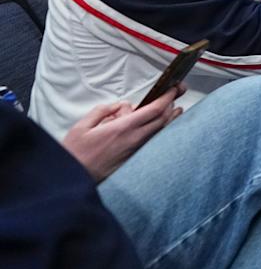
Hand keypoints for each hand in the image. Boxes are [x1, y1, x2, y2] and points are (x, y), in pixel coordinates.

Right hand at [61, 86, 184, 182]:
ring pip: (160, 131)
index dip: (167, 97)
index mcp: (123, 128)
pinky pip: (152, 141)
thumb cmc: (75, 154)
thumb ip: (102, 111)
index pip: (154, 110)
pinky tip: (160, 126)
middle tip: (178, 93)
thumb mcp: (82, 126)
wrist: (74, 180)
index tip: (174, 88)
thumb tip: (118, 106)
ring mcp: (136, 150)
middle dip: (173, 104)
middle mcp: (134, 139)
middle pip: (163, 119)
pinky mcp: (134, 158)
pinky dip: (160, 130)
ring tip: (177, 109)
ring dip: (170, 118)